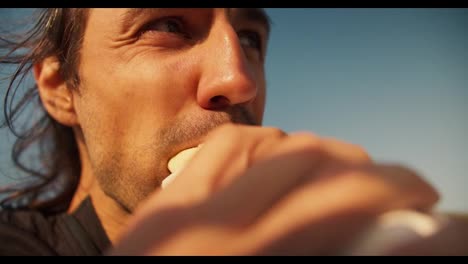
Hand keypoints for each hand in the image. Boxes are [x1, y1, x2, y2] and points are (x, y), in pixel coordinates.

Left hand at [109, 124, 438, 254]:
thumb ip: (322, 259)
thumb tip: (376, 240)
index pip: (342, 207)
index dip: (399, 199)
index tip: (432, 208)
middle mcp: (216, 236)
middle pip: (313, 164)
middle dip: (370, 173)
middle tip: (397, 190)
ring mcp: (182, 212)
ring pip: (272, 143)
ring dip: (318, 154)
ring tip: (341, 174)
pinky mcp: (162, 206)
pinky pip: (226, 147)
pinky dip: (264, 146)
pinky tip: (277, 165)